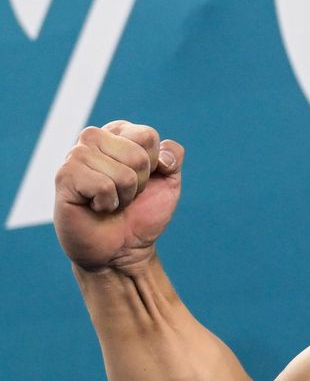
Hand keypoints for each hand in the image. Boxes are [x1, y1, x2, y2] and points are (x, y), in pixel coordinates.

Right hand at [54, 121, 183, 272]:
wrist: (122, 249)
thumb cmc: (142, 211)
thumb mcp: (169, 181)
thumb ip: (174, 156)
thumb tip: (164, 157)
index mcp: (119, 132)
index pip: (148, 137)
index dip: (154, 165)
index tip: (141, 179)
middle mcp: (94, 138)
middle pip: (138, 154)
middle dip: (140, 182)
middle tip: (123, 194)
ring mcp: (75, 156)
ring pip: (122, 172)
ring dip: (124, 195)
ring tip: (110, 201)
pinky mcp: (64, 177)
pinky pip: (103, 186)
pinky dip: (108, 203)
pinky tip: (95, 207)